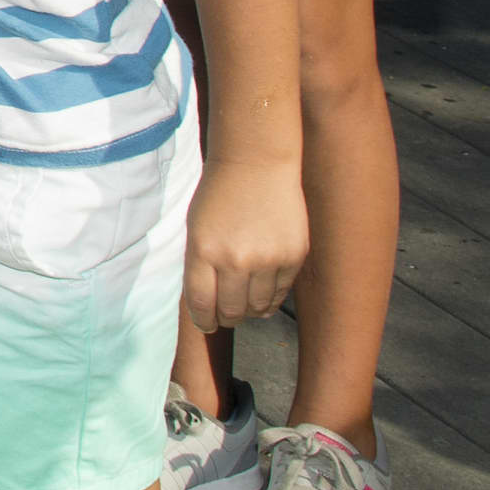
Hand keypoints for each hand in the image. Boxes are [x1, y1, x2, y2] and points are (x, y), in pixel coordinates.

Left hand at [182, 157, 305, 334]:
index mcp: (203, 251)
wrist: (256, 164)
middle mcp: (236, 260)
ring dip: (250, 312)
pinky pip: (281, 293)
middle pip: (232, 312)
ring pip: (258, 308)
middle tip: (226, 316)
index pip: (201, 304)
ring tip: (244, 305)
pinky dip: (271, 300)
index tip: (205, 325)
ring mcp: (268, 260)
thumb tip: (209, 306)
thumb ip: (200, 266)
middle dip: (227, 318)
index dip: (203, 321)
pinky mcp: (294, 257)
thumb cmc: (219, 195)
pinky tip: (264, 296)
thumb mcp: (196, 228)